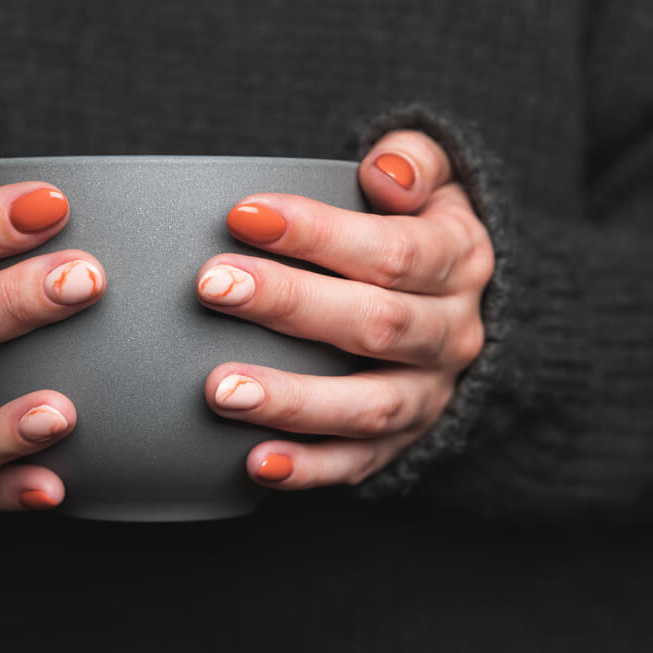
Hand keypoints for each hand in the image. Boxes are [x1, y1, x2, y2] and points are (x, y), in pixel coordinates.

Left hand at [195, 130, 493, 487]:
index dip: (318, 234)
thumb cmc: (421, 230)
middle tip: (213, 287)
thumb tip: (385, 172)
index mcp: (459, 263)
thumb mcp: (438, 182)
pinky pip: (359, 463)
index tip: (243, 215)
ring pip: (367, 405)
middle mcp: (452, 334)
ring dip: (293, 400)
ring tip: (221, 390)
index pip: (393, 251)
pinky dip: (310, 469)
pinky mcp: (401, 441)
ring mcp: (428, 395)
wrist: (461, 305)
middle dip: (289, 304)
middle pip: (374, 324)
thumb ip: (415, 162)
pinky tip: (256, 463)